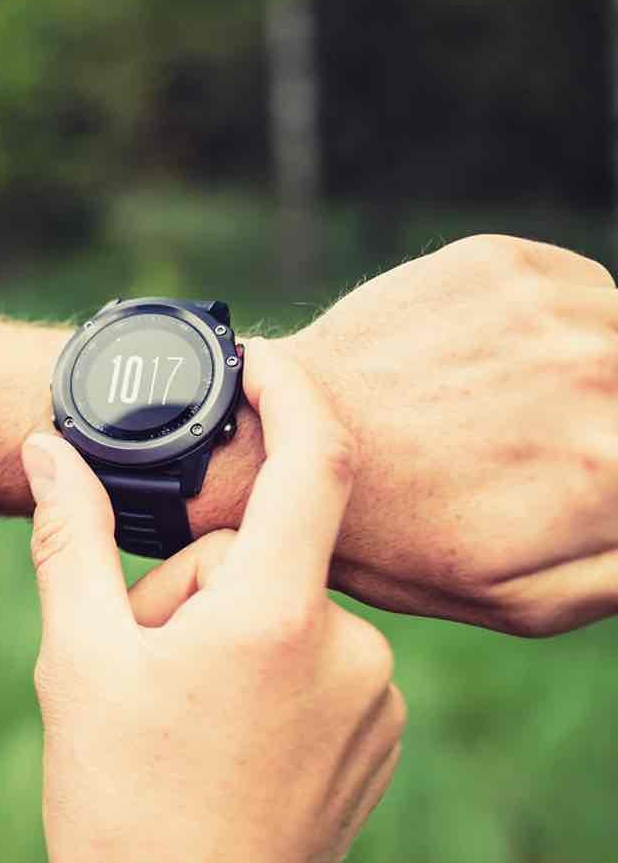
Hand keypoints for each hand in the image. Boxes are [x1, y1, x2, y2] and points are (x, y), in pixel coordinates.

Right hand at [22, 343, 403, 862]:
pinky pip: (316, 662)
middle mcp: (349, 648)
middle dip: (187, 584)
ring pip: (283, 610)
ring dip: (223, 634)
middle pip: (259, 553)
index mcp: (276, 617)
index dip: (288, 389)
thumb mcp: (77, 659)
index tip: (252, 360)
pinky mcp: (380, 742)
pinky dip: (264, 676)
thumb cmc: (116, 806)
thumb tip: (43, 446)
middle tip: (136, 663)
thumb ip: (70, 537)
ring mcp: (374, 700)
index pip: (315, 458)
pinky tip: (216, 742)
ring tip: (173, 718)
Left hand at [290, 234, 617, 635]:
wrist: (279, 446)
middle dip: (594, 421)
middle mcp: (603, 374)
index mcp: (615, 468)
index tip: (569, 469)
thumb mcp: (526, 597)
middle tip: (526, 443)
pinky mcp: (503, 264)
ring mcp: (554, 311)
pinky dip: (543, 321)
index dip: (602, 467)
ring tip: (506, 407)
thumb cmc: (396, 538)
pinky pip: (573, 288)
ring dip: (582, 365)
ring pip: (613, 333)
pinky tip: (482, 361)